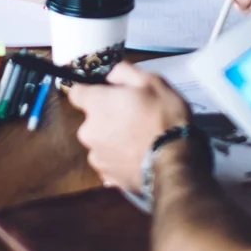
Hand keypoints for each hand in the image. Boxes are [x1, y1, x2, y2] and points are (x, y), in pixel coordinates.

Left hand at [72, 62, 190, 192]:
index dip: (92, 91)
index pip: (76, 92)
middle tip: (133, 118)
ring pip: (100, 143)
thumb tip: (111, 75)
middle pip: (91, 121)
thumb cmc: (163, 117)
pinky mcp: (108, 177)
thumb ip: (124, 72)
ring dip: (113, 141)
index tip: (108, 94)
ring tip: (139, 141)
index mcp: (95, 105)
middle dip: (106, 118)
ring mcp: (97, 157)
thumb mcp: (151, 81)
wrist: (174, 163)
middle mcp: (88, 132)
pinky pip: (110, 163)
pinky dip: (120, 160)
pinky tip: (138, 157)